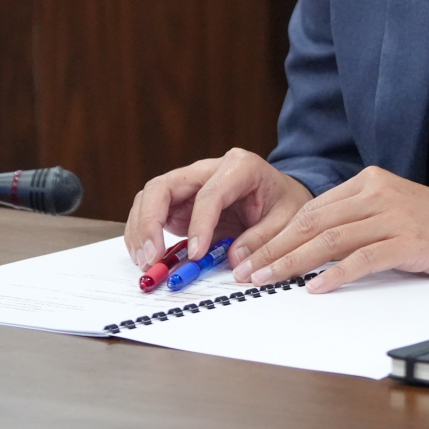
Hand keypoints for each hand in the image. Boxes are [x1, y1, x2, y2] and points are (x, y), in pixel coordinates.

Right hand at [124, 147, 312, 268]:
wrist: (282, 195)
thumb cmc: (284, 203)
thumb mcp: (287, 220)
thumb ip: (263, 240)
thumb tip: (236, 262)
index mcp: (240, 166)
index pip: (210, 192)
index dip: (199, 224)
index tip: (196, 254)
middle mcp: (208, 169)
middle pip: (164, 186)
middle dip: (150, 222)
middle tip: (152, 257)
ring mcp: (190, 184)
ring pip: (150, 197)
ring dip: (141, 230)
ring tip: (147, 262)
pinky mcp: (180, 202)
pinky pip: (153, 212)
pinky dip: (144, 234)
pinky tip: (148, 256)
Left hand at [232, 165, 428, 293]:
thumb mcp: (390, 212)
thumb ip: (355, 220)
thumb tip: (309, 245)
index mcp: (368, 182)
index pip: (311, 210)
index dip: (276, 234)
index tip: (250, 254)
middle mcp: (377, 193)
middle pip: (314, 223)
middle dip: (274, 248)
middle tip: (246, 270)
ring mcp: (394, 215)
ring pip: (332, 239)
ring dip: (293, 262)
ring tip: (267, 279)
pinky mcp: (410, 240)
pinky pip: (365, 258)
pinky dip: (337, 274)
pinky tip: (317, 287)